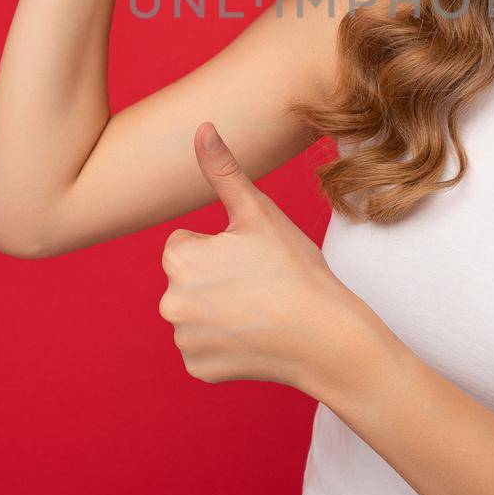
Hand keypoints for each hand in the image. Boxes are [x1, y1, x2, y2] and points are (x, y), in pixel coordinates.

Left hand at [158, 121, 369, 397]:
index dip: (222, 247)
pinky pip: (205, 347)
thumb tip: (202, 126)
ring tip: (260, 309)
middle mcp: (168, 301)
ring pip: (197, 312)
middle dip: (216, 278)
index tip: (251, 258)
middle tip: (259, 283)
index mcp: (178, 258)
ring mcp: (183, 339)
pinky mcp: (198, 368)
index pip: (186, 243)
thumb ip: (223, 170)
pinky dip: (226, 343)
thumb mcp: (258, 212)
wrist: (325, 337)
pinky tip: (255, 336)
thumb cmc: (294, 268)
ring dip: (219, 310)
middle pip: (189, 278)